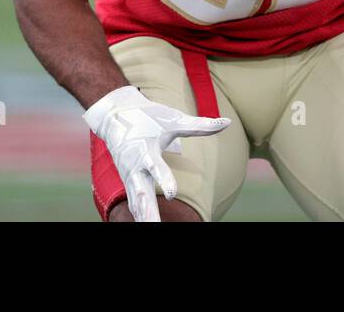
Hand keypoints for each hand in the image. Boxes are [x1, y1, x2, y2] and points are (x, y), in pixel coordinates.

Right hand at [84, 85, 230, 221]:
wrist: (115, 115)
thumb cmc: (147, 117)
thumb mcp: (173, 119)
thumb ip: (199, 126)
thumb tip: (227, 123)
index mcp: (146, 150)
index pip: (155, 168)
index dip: (163, 180)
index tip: (171, 194)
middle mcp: (135, 166)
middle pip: (142, 193)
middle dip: (149, 213)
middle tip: (155, 225)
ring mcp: (130, 176)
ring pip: (137, 202)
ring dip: (144, 218)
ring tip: (153, 228)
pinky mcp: (128, 181)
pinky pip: (133, 202)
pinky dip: (139, 215)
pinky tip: (146, 224)